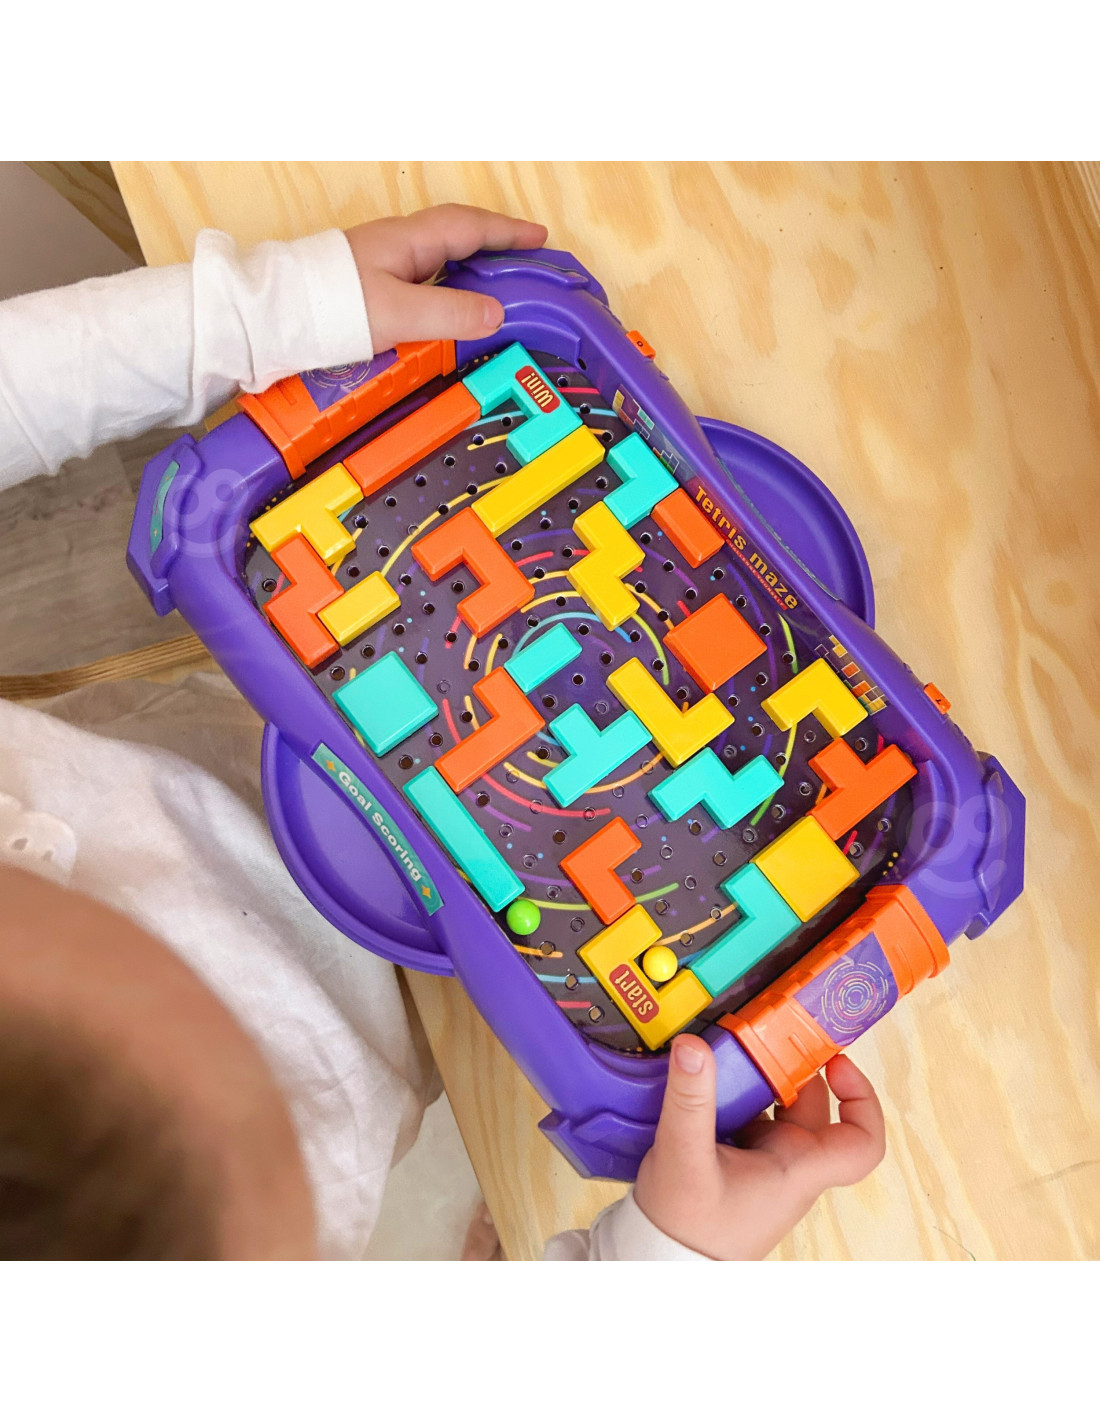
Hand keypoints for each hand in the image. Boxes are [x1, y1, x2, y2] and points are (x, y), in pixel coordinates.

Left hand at [345, 204, 547, 351]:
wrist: (277, 315)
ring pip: (441, 258)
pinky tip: (451, 306)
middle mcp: (399, 245)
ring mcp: (384, 263)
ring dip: (472, 266)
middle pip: (458, 236)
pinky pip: (424, 277)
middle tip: (525, 260)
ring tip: (498, 285)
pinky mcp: (372, 285)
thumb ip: (450, 313)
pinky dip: (449, 286)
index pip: (471, 227)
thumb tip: (496, 314)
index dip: (508, 232)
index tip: (540, 237)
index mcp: (410, 240)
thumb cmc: (331, 307)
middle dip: (495, 244)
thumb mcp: (399, 313)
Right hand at [633, 1036, 885, 1258]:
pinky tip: (707, 1082)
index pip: (861, 1143)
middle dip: (789, 1067)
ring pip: (778, 1107)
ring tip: (727, 1053)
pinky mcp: (741, 1161)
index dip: (861, 1099)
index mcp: (797, 1170)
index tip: (834, 1063)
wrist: (660, 1260)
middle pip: (812, 1106)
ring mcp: (766, 1163)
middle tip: (761, 1036)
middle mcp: (790, 1165)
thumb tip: (694, 1046)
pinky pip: (751, 1116)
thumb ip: (689, 1100)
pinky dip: (735, 1093)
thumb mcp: (683, 1157)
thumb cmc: (686, 1227)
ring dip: (758, 1078)